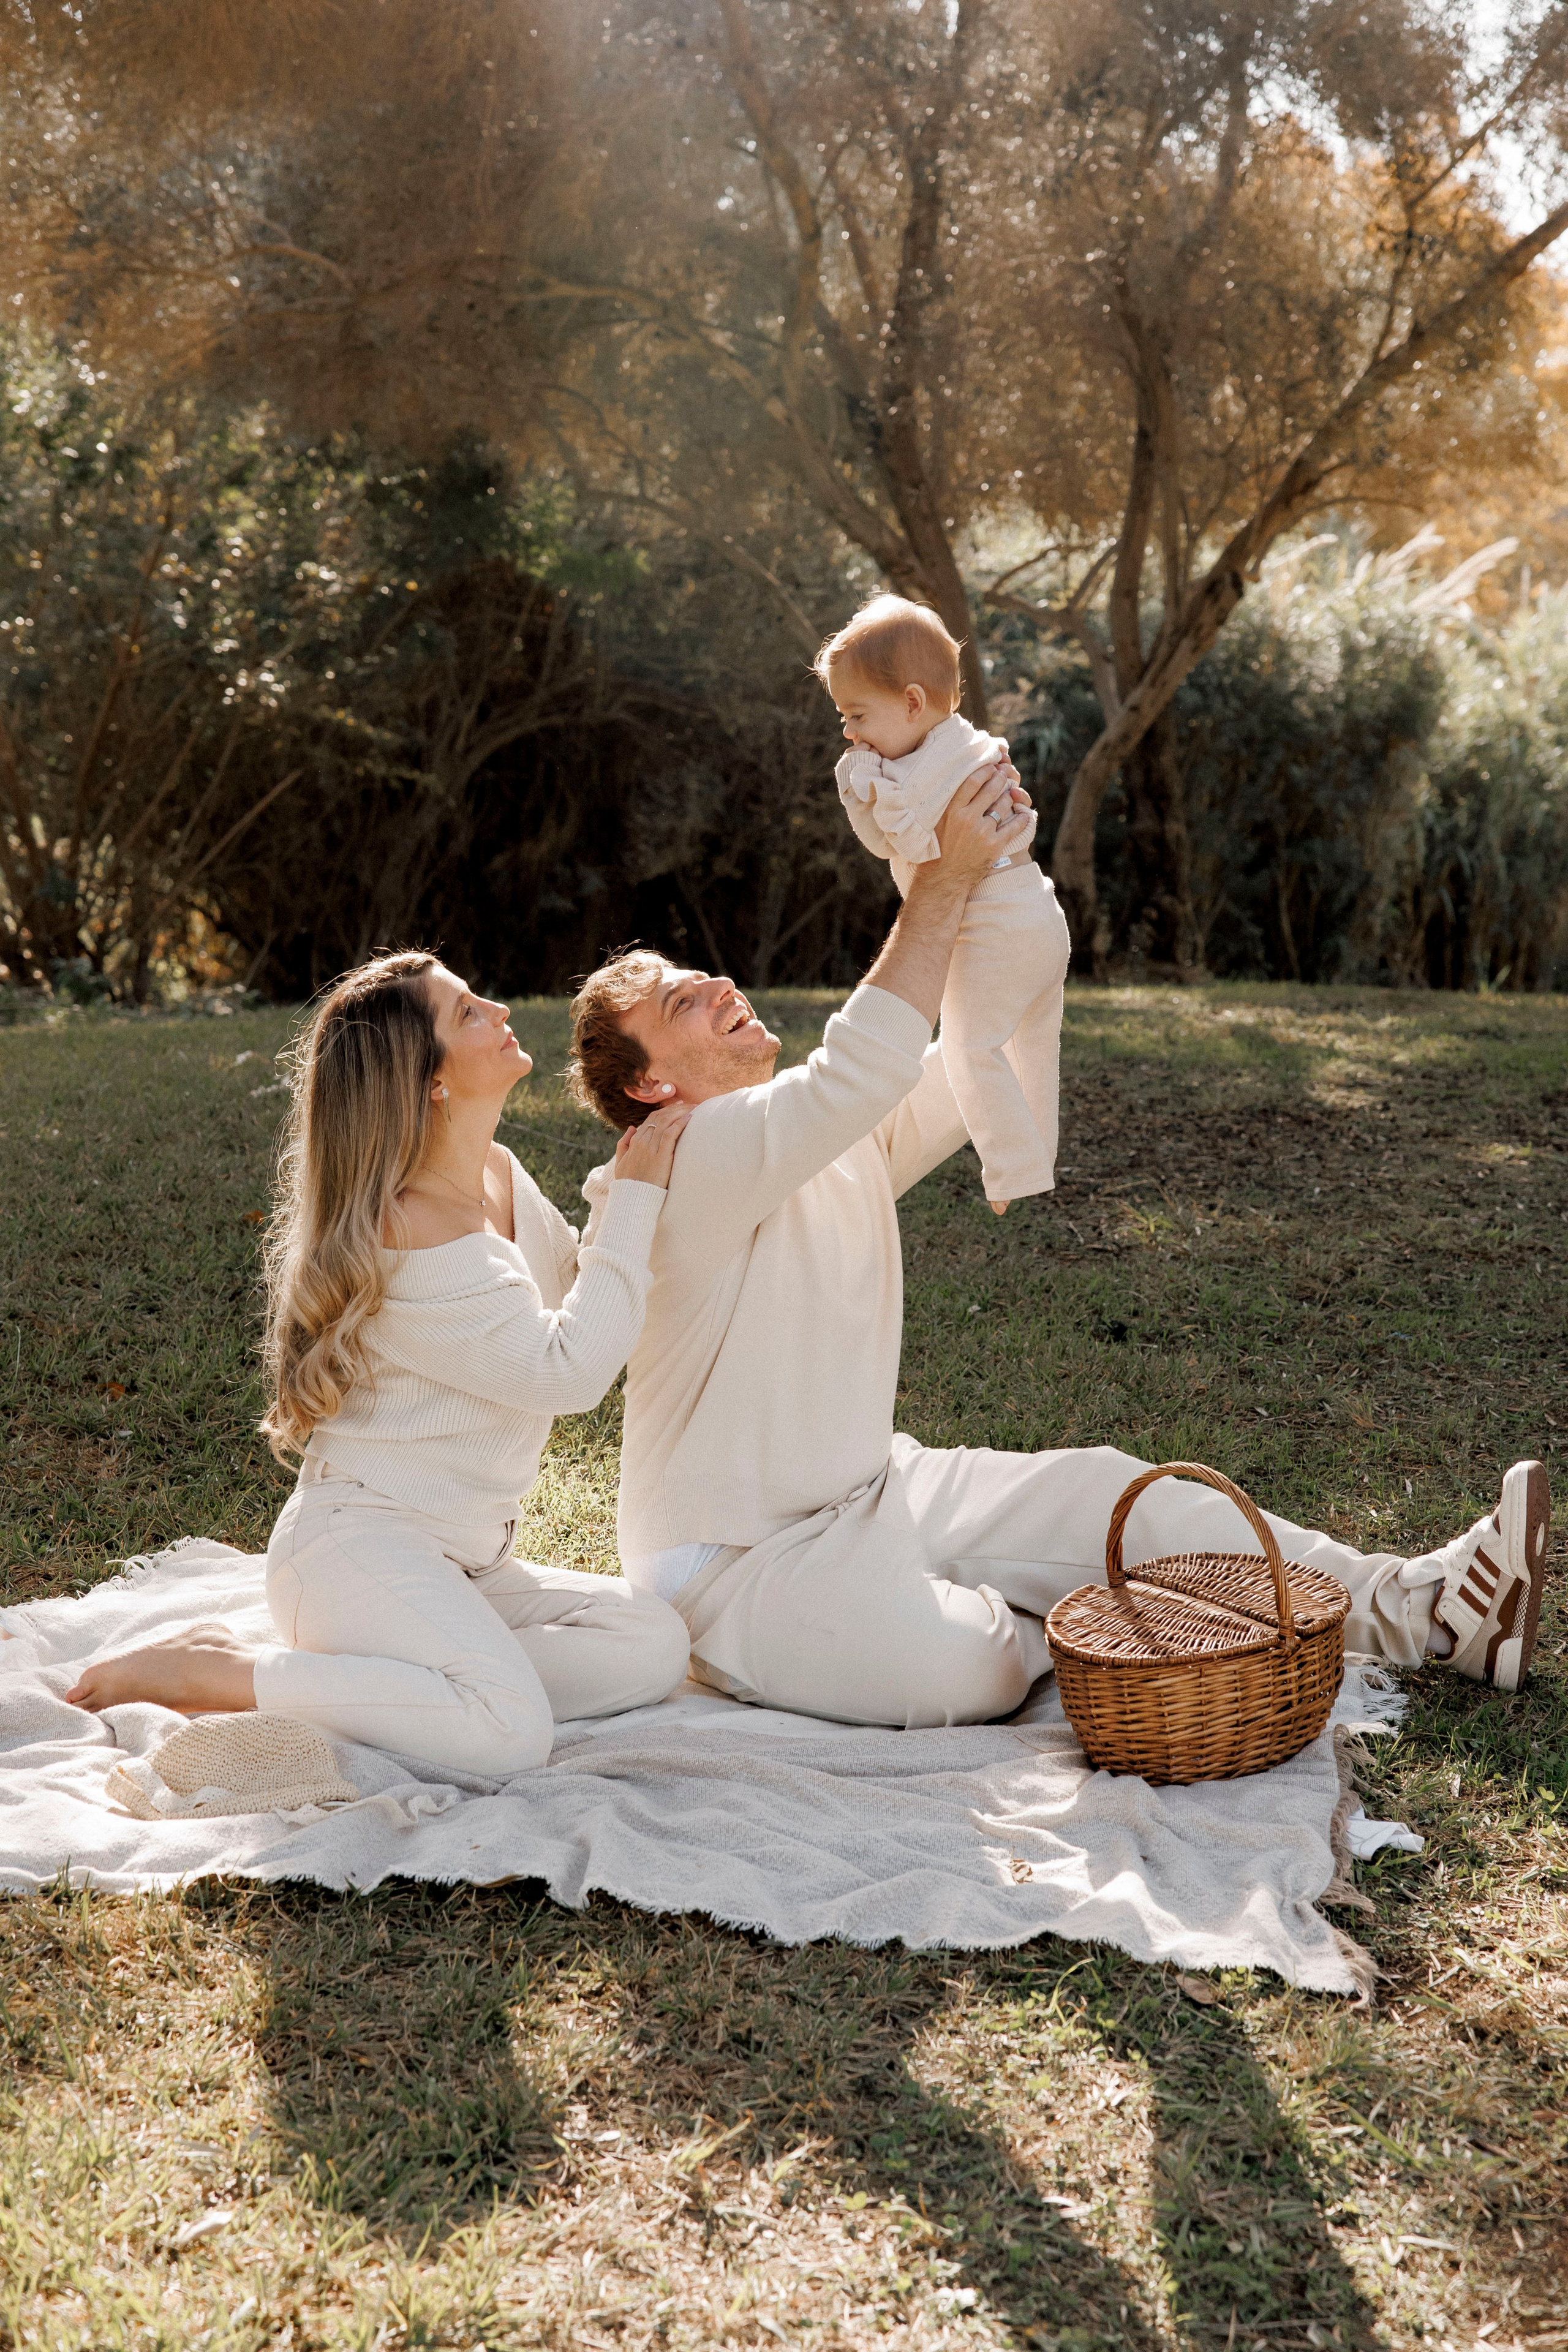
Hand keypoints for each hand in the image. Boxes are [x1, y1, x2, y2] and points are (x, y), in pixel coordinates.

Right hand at [614, 1100, 692, 1188]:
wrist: (633, 1199)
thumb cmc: (628, 1183)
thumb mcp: (620, 1162)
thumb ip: (624, 1144)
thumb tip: (631, 1127)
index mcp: (634, 1141)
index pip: (651, 1120)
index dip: (665, 1111)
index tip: (678, 1107)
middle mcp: (642, 1141)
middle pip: (660, 1117)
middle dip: (675, 1108)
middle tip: (690, 1104)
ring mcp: (651, 1148)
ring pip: (666, 1122)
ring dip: (681, 1112)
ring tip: (694, 1108)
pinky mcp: (661, 1156)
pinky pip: (671, 1134)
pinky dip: (680, 1123)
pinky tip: (690, 1118)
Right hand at [927, 758, 1032, 881]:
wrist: (943, 878)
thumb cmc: (939, 847)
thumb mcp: (938, 820)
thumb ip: (950, 801)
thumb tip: (965, 778)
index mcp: (951, 810)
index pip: (973, 780)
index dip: (986, 769)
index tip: (991, 766)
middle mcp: (967, 818)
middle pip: (992, 788)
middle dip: (1001, 778)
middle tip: (1004, 774)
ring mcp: (982, 831)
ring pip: (1004, 804)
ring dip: (1010, 796)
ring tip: (1011, 792)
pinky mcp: (994, 845)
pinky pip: (1014, 825)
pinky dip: (1021, 817)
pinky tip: (1024, 813)